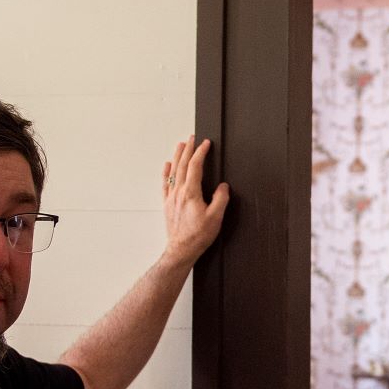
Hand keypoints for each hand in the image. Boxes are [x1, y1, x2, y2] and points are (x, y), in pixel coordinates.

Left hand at [161, 135, 229, 266]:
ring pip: (173, 171)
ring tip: (180, 145)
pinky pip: (165, 183)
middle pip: (182, 165)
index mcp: (191, 193)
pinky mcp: (167, 204)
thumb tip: (222, 187)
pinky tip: (167, 166)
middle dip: (188, 149)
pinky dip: (166, 172)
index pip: (195, 166)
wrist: (181, 250)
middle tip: (192, 138)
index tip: (205, 143)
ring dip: (177, 156)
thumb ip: (220, 199)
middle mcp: (178, 193)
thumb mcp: (216, 218)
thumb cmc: (198, 236)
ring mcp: (171, 198)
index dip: (201, 152)